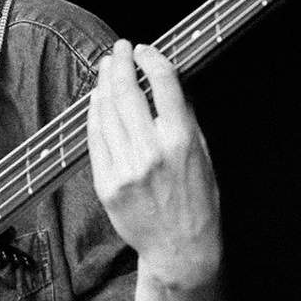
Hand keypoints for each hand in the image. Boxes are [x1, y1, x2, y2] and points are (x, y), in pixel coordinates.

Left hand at [87, 40, 221, 288]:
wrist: (180, 250)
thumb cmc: (198, 203)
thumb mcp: (205, 157)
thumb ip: (187, 120)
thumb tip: (171, 84)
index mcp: (182, 141)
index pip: (164, 84)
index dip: (151, 59)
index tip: (144, 50)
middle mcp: (151, 152)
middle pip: (128, 92)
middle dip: (121, 64)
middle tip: (119, 51)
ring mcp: (125, 168)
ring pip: (107, 112)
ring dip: (105, 84)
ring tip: (106, 69)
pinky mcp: (107, 183)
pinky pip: (95, 138)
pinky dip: (95, 113)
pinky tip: (97, 99)